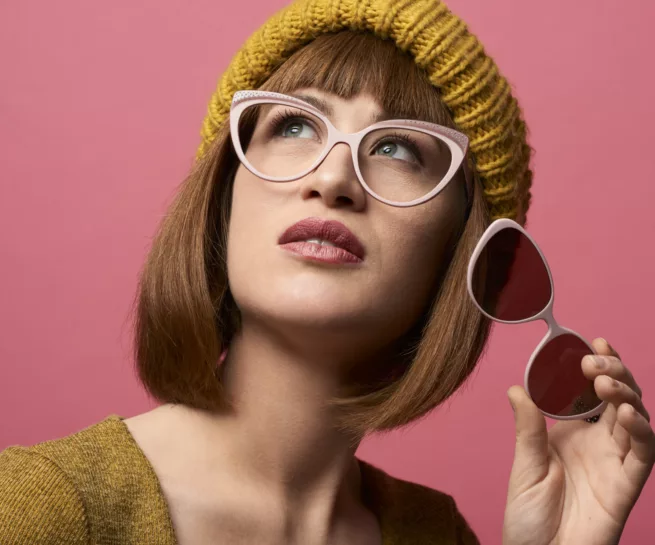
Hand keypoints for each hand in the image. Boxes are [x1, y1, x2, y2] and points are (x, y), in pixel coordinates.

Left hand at [502, 338, 654, 544]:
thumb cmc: (529, 517)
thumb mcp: (524, 465)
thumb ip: (528, 428)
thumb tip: (516, 387)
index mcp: (572, 433)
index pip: (590, 392)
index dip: (597, 366)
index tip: (592, 342)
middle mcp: (597, 443)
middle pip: (618, 398)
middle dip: (613, 372)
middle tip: (595, 359)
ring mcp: (614, 463)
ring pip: (635, 419)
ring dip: (627, 395)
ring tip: (605, 381)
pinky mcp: (626, 486)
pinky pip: (643, 454)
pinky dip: (642, 431)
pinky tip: (629, 413)